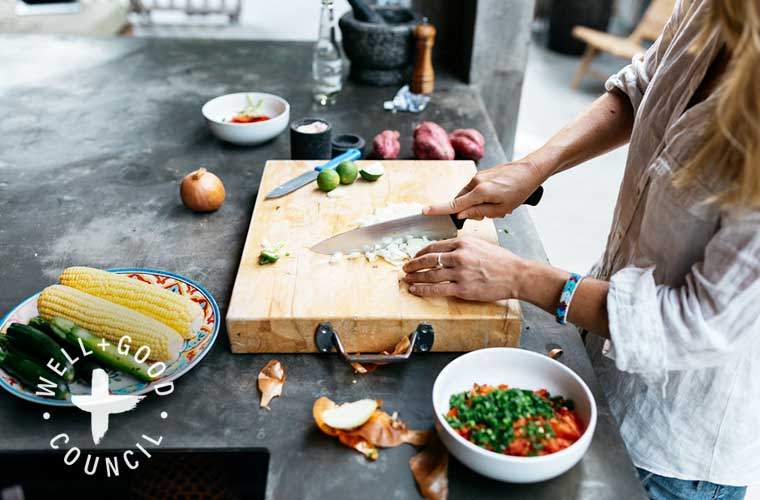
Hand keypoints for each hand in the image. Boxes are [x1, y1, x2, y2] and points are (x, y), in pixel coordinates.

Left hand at [402, 236, 526, 300]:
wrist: (516, 275)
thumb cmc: (501, 260)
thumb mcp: (480, 244)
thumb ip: (462, 246)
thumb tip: (445, 250)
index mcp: (462, 242)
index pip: (434, 247)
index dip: (420, 253)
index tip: (414, 257)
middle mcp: (459, 256)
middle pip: (428, 260)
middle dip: (413, 265)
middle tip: (406, 268)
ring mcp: (460, 273)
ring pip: (430, 275)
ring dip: (415, 278)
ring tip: (407, 280)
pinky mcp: (462, 289)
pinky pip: (437, 289)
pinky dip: (424, 290)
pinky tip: (416, 290)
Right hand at [423, 159, 542, 219]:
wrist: (530, 170)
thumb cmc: (519, 191)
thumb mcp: (501, 209)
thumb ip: (478, 213)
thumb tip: (460, 215)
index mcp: (479, 192)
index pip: (454, 204)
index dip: (438, 209)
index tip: (425, 211)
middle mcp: (475, 182)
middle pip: (460, 201)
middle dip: (469, 211)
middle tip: (488, 214)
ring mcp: (477, 176)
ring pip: (467, 195)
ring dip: (475, 203)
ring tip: (497, 204)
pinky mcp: (481, 173)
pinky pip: (474, 189)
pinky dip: (480, 196)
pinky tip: (496, 196)